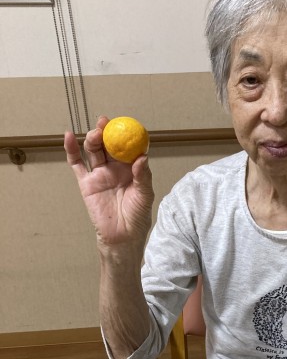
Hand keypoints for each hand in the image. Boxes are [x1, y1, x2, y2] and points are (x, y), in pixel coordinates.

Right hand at [64, 116, 153, 248]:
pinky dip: (71, 150)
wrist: (122, 236)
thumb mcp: (145, 195)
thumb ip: (143, 176)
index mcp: (130, 168)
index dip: (124, 134)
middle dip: (106, 131)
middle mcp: (114, 168)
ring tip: (95, 133)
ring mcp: (99, 174)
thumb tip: (142, 157)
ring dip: (92, 139)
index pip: (126, 147)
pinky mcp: (86, 183)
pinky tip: (68, 136)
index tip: (123, 124)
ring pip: (93, 151)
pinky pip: (76, 164)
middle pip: (107, 145)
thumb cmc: (138, 216)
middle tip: (104, 122)